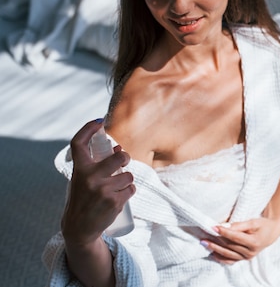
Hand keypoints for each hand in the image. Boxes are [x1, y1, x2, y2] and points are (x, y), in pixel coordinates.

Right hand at [61, 120, 134, 246]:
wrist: (80, 228)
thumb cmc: (84, 199)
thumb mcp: (85, 179)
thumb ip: (99, 164)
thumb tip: (119, 148)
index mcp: (79, 170)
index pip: (78, 143)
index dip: (88, 129)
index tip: (98, 121)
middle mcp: (90, 177)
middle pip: (119, 157)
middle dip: (125, 158)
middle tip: (124, 162)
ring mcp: (102, 190)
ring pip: (128, 175)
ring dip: (126, 180)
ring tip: (115, 188)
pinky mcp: (114, 201)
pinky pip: (131, 189)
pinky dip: (128, 192)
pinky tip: (118, 198)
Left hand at [200, 215, 279, 263]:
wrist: (272, 233)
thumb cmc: (263, 225)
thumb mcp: (254, 222)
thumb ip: (240, 225)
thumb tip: (225, 227)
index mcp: (254, 242)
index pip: (235, 237)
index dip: (224, 232)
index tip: (213, 227)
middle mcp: (250, 252)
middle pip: (230, 246)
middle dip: (216, 241)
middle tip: (204, 237)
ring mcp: (247, 257)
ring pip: (228, 254)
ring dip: (215, 249)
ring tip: (204, 243)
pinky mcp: (244, 259)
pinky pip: (230, 261)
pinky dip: (220, 258)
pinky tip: (212, 253)